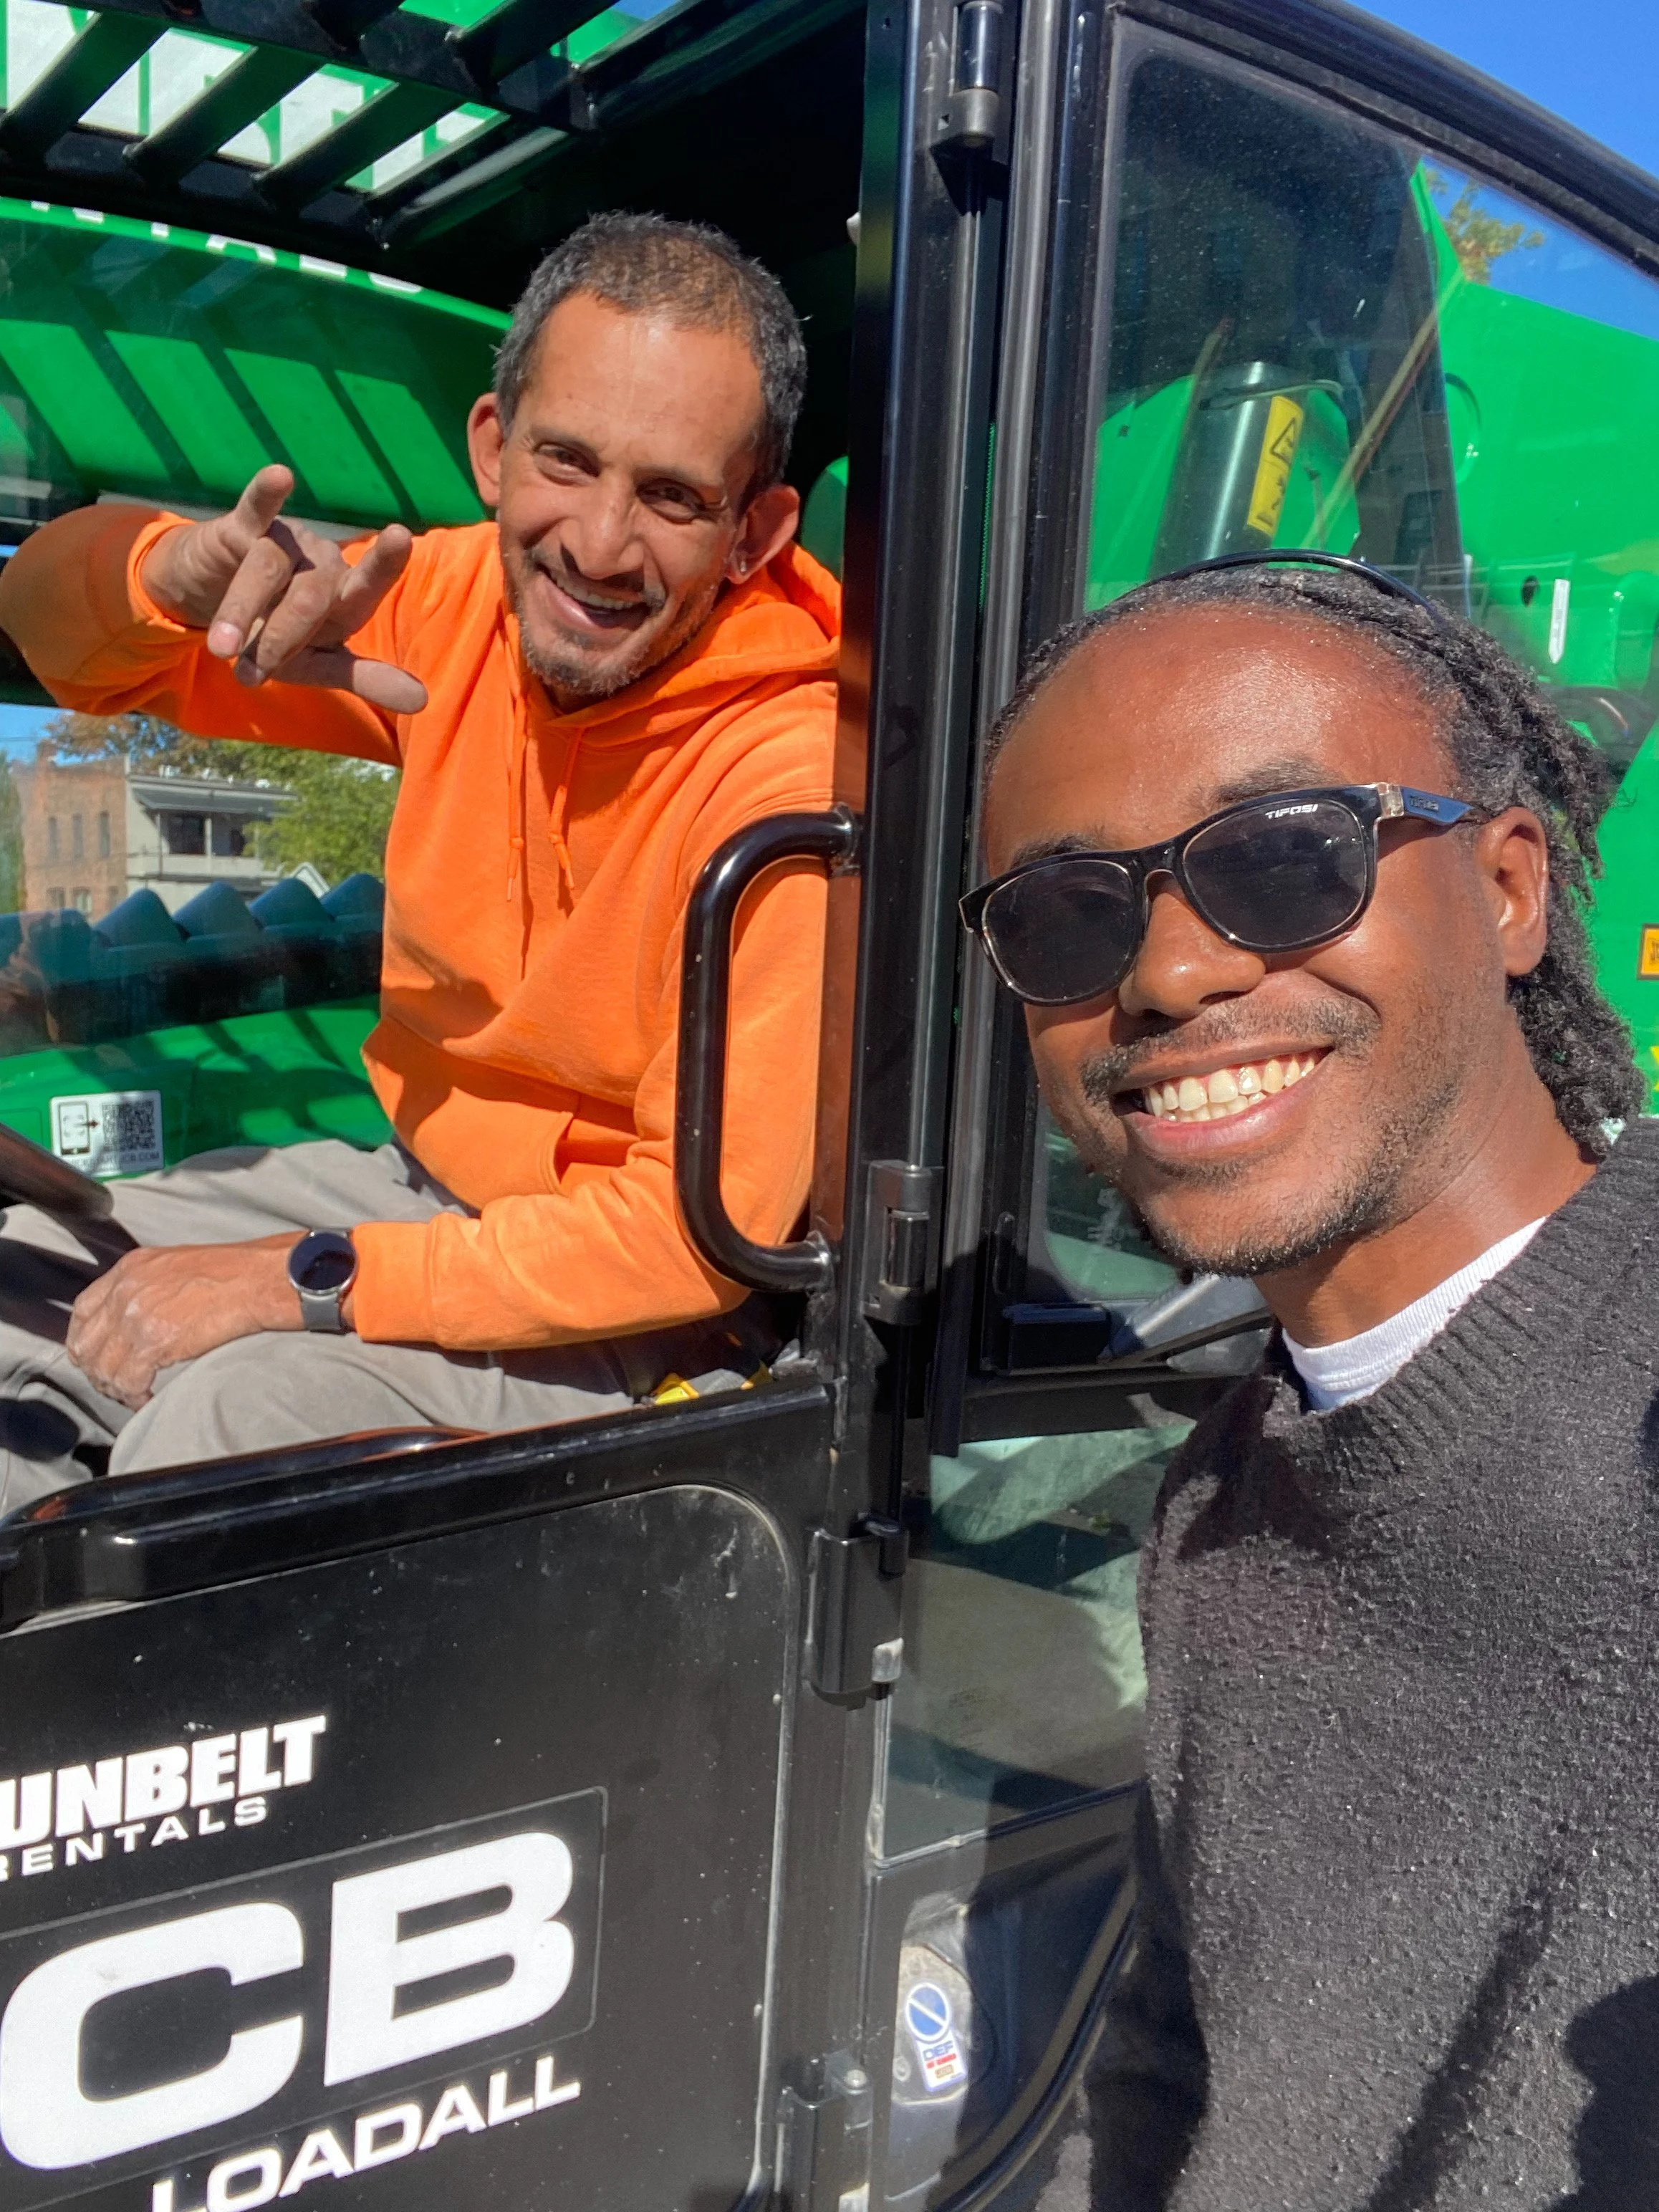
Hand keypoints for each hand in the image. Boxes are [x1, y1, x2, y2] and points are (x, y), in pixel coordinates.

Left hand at [66, 1236, 311, 1409]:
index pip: (83, 1310)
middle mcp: (126, 1289)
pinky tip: (148, 1398)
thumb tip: (139, 1316)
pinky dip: (135, 1396)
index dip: (85, 1340)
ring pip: (103, 1367)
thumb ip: (148, 1286)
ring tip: (135, 1394)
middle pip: (86, 1343)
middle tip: (116, 1384)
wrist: (259, 1279)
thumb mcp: (176, 1266)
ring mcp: (136, 1315)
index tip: (95, 1357)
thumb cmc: (233, 1273)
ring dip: (117, 1387)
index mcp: (130, 1268)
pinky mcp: (154, 1341)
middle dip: (97, 1370)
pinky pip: (127, 1381)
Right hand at [139, 465, 427, 714]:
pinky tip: (281, 476)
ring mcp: (285, 542)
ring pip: (268, 569)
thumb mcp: (317, 665)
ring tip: (222, 650)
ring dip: (241, 612)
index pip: (369, 586)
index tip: (400, 537)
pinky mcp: (241, 528)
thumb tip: (423, 701)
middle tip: (252, 674)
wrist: (210, 606)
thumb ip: (365, 678)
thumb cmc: (276, 637)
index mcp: (345, 599)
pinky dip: (267, 493)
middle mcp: (321, 564)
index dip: (385, 563)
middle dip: (278, 639)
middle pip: (309, 596)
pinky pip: (256, 508)